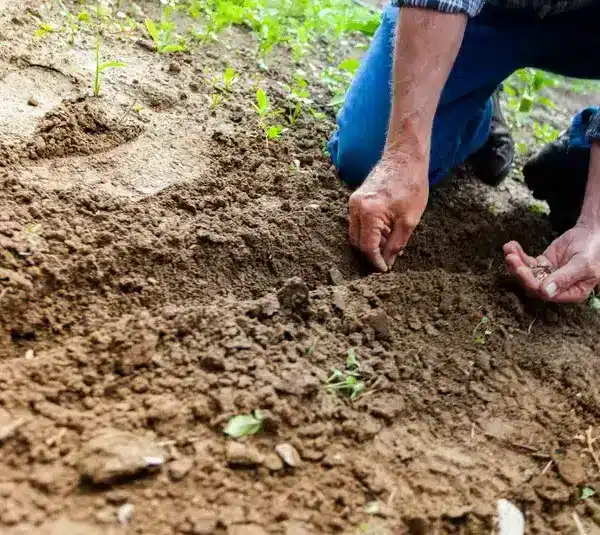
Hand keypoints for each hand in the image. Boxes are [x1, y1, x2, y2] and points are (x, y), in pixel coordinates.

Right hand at [348, 154, 427, 271]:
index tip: (385, 269)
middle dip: (371, 254)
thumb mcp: (409, 221)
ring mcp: (353, 202)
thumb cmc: (411, 186)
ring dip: (369, 242)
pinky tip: (385, 231)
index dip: (376, 261)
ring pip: (355, 233)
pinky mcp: (355, 199)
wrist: (405, 158)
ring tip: (389, 244)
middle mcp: (356, 208)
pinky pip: (357, 222)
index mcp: (369, 213)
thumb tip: (387, 262)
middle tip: (387, 260)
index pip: (367, 247)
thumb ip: (396, 244)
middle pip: (357, 242)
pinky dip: (368, 231)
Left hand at [504, 222, 599, 302]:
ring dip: (515, 262)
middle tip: (511, 258)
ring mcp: (548, 275)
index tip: (521, 269)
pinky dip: (518, 254)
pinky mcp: (542, 264)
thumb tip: (546, 292)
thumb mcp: (583, 264)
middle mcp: (557, 287)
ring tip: (509, 249)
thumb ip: (565, 278)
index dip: (531, 283)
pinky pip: (527, 262)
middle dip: (519, 271)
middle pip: (532, 283)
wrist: (593, 233)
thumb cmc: (594, 250)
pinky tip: (511, 245)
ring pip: (527, 273)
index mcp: (571, 292)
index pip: (545, 293)